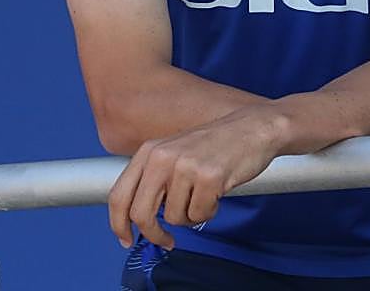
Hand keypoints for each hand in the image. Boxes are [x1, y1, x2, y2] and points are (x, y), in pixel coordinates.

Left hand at [107, 106, 286, 248]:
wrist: (251, 128)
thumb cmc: (214, 145)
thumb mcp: (173, 153)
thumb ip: (153, 178)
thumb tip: (137, 215)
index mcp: (149, 151)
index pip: (119, 194)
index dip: (118, 224)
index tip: (126, 239)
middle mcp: (162, 157)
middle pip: (141, 214)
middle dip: (154, 234)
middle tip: (167, 241)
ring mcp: (185, 166)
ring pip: (175, 218)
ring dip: (191, 216)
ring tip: (203, 195)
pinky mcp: (208, 177)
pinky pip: (200, 215)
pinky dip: (208, 212)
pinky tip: (216, 193)